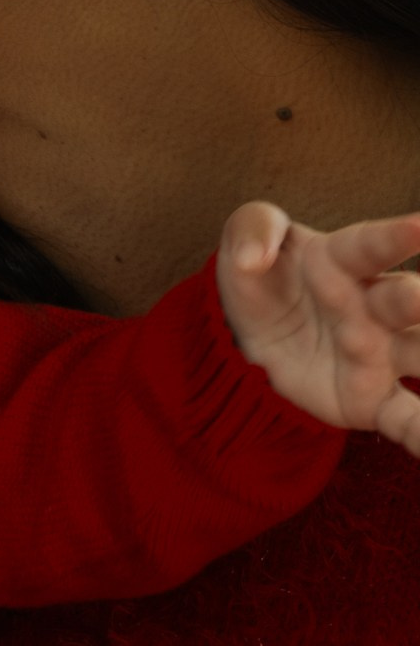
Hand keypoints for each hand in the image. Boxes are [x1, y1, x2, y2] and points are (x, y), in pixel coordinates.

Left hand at [219, 202, 419, 453]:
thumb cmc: (260, 279)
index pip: (371, 246)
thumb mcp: (243, 242)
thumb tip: (250, 259)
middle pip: (407, 302)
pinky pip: (406, 419)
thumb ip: (251, 232)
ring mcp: (380, 354)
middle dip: (418, 301)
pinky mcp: (371, 400)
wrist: (247, 338)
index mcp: (345, 262)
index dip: (394, 236)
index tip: (419, 226)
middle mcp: (375, 307)